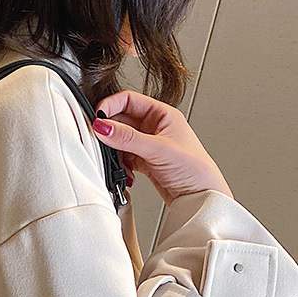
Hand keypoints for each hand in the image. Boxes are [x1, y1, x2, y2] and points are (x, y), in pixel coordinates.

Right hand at [91, 90, 233, 206]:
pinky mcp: (144, 161)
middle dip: (110, 133)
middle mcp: (153, 126)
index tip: (97, 119)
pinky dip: (120, 166)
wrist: (200, 195)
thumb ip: (127, 138)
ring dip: (115, 153)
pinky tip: (125, 174)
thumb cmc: (194, 168)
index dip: (110, 106)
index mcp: (161, 114)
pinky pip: (123, 158)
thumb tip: (102, 127)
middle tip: (101, 143)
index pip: (128, 100)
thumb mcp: (157, 148)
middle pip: (121, 121)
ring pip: (120, 141)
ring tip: (118, 163)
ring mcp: (147, 144)